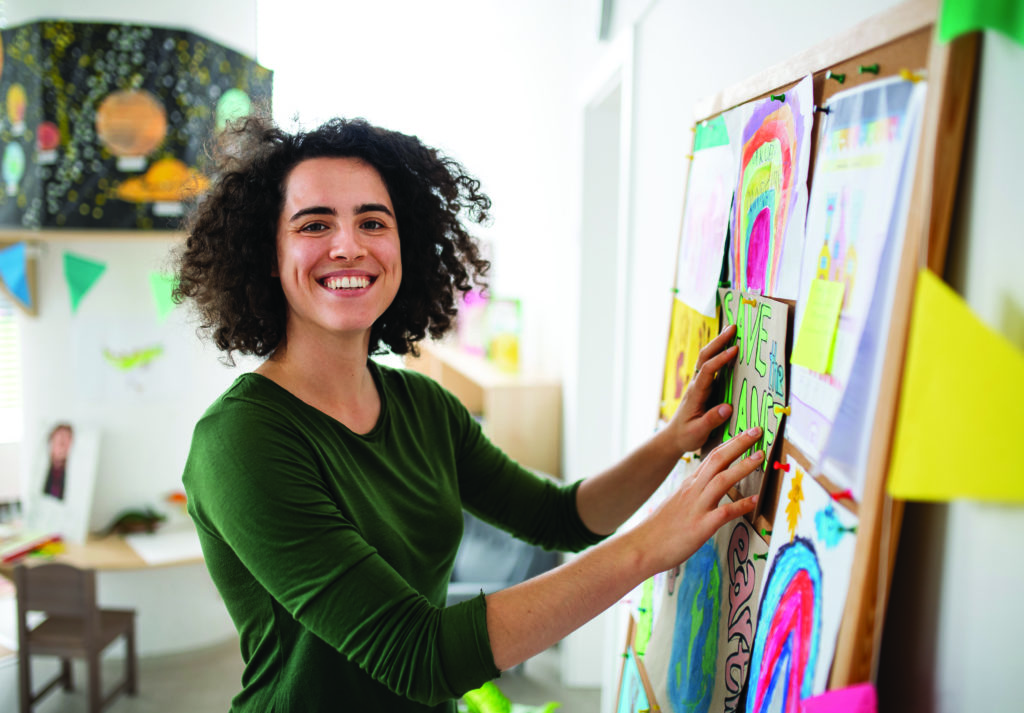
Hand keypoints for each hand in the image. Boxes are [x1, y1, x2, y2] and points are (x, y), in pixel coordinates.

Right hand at [634, 426, 762, 575]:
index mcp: (689, 484)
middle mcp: (694, 491)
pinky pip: (723, 513)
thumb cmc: (660, 528)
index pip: (711, 456)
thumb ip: (694, 493)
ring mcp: (697, 507)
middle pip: (718, 460)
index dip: (730, 443)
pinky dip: (740, 505)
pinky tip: (754, 500)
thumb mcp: (677, 502)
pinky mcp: (700, 527)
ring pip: (722, 480)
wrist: (642, 546)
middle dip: (739, 444)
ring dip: (742, 467)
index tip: (745, 433)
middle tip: (757, 431)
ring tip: (760, 457)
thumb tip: (709, 487)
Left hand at [668, 323, 737, 453]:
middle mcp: (697, 384)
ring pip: (707, 358)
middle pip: (705, 356)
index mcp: (696, 393)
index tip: (735, 350)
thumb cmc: (686, 435)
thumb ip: (712, 420)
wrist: (674, 437)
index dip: (721, 359)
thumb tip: (727, 407)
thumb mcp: (698, 432)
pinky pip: (711, 365)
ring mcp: (699, 384)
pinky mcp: (703, 387)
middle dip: (719, 341)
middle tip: (733, 327)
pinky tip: (728, 348)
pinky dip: (719, 353)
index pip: (708, 370)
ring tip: (732, 330)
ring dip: (719, 343)